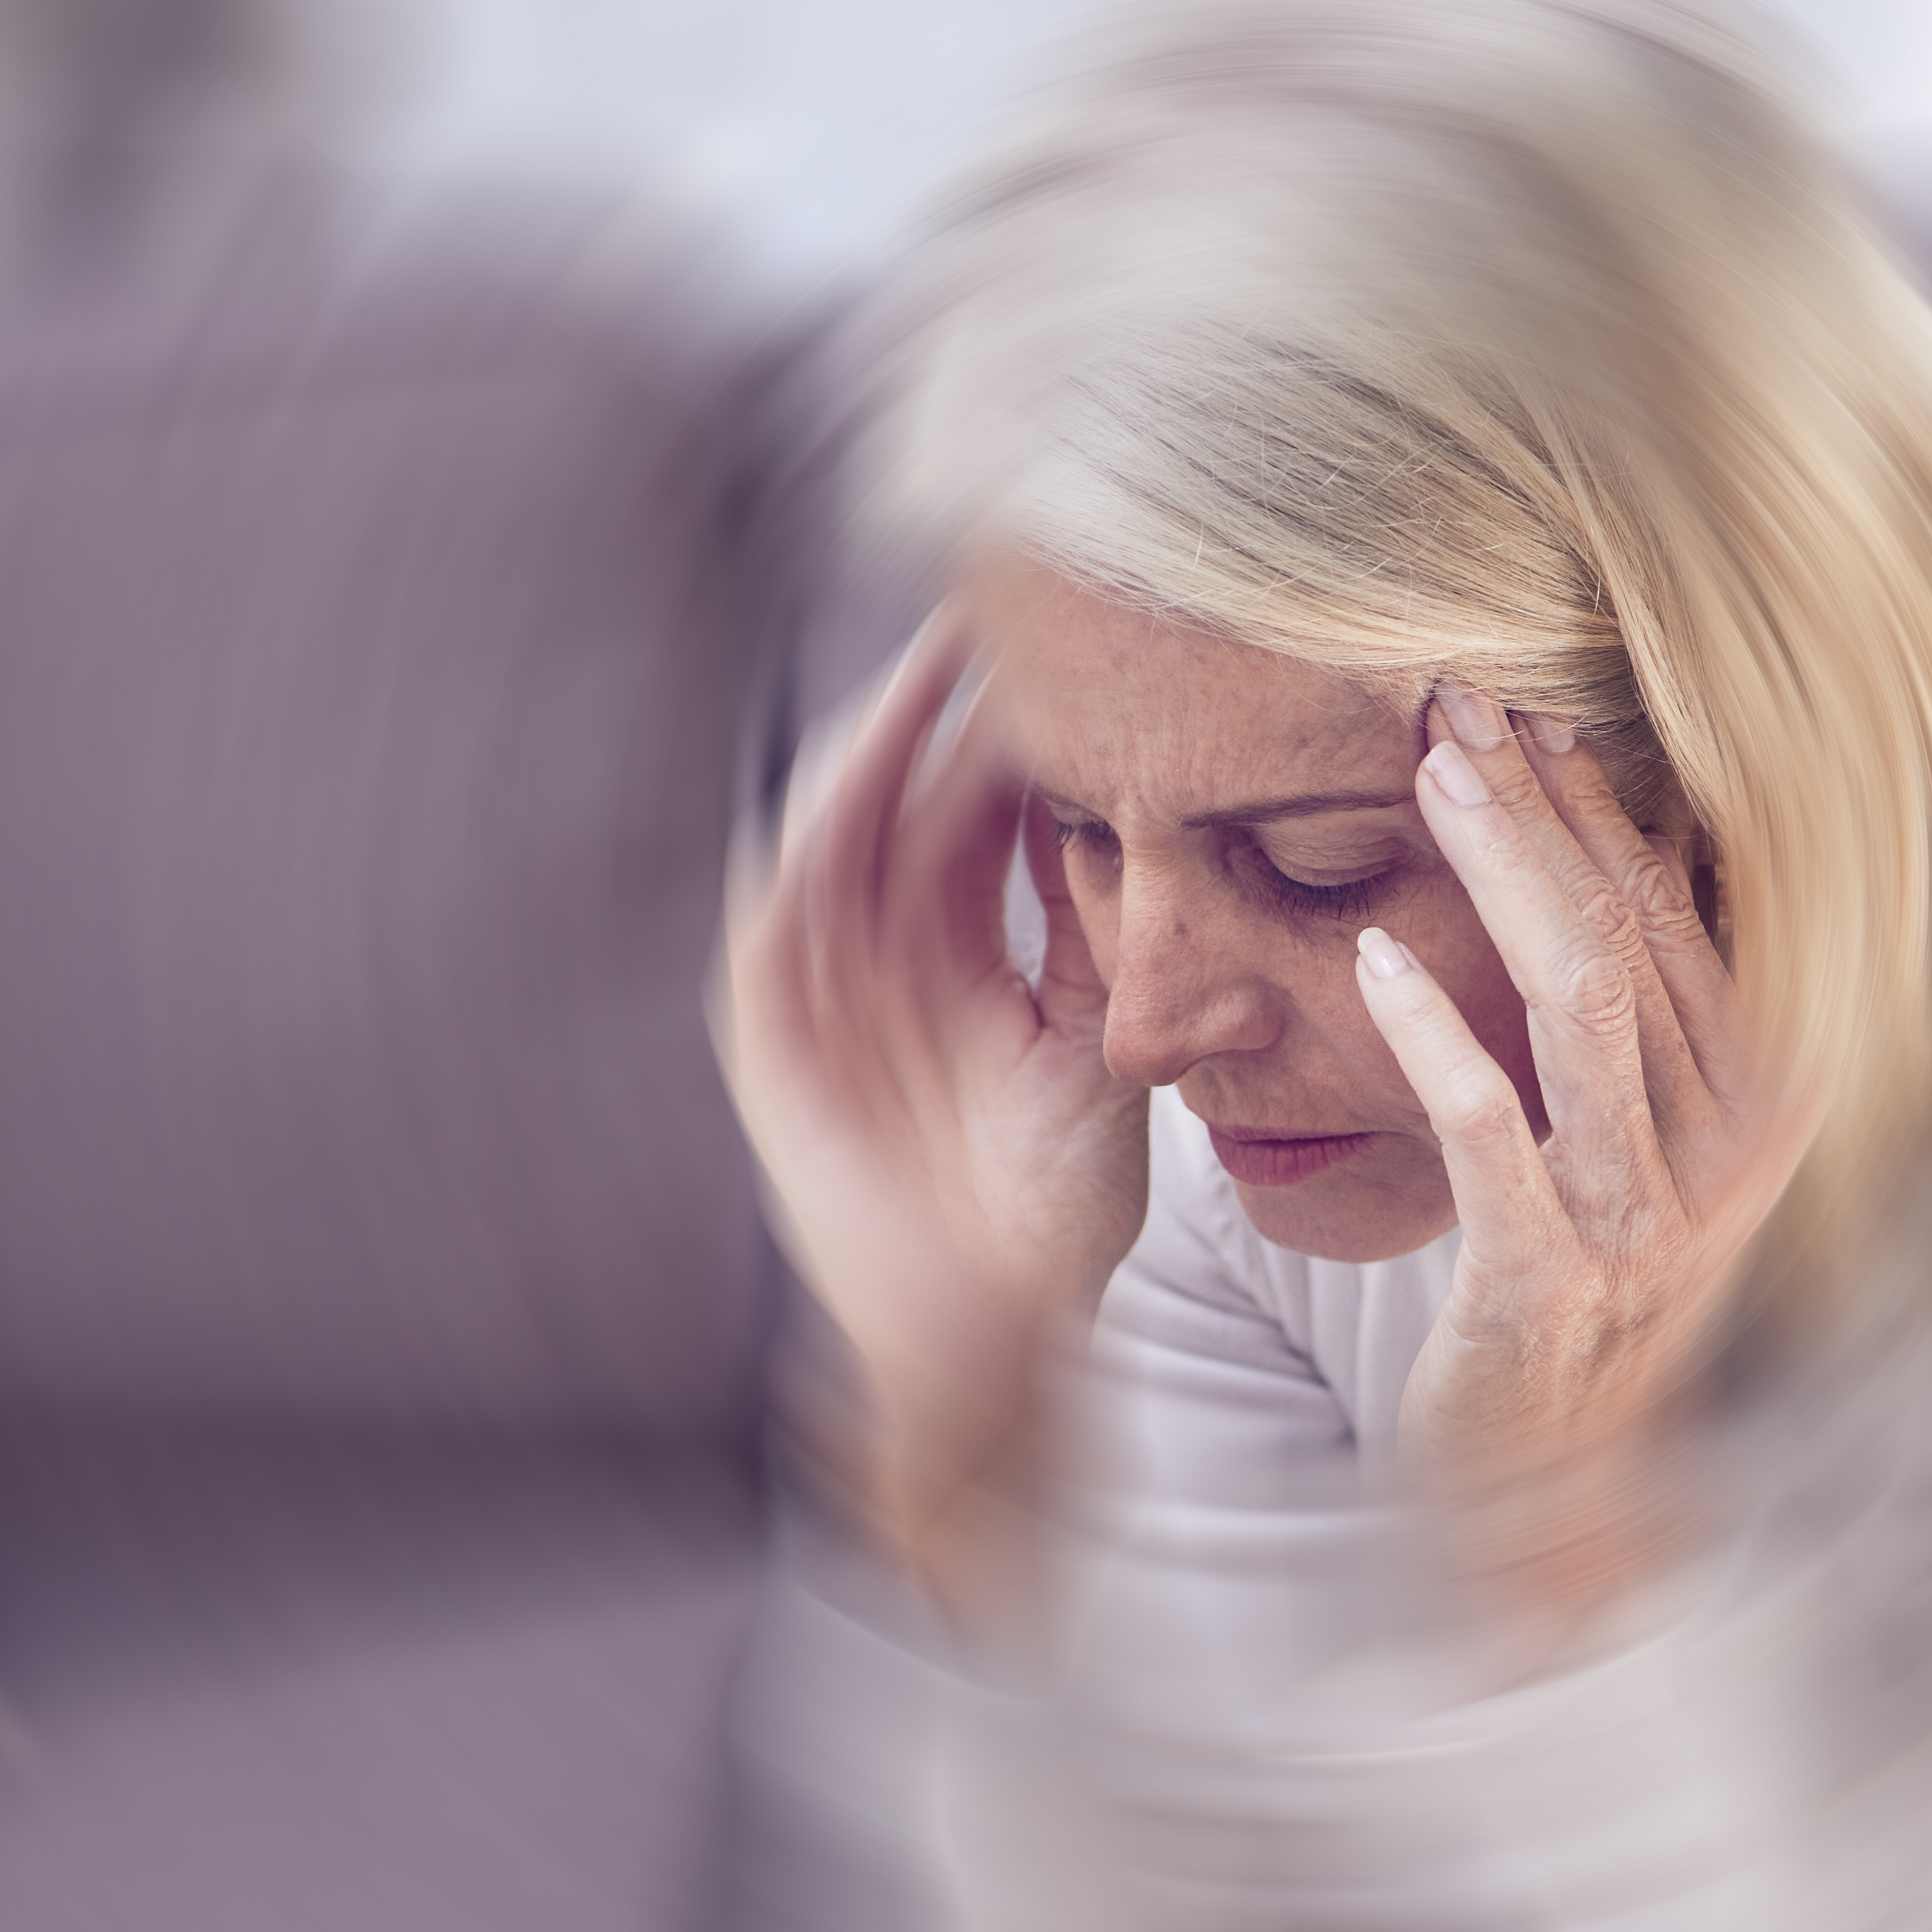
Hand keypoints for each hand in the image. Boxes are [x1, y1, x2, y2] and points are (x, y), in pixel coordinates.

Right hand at [716, 607, 1148, 1595]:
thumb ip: (1102, 934)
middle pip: (895, 783)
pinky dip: (817, 834)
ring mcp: (812, 987)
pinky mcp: (769, 1033)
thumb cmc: (1051, 1206)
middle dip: (938, 692)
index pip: (974, 798)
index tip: (1080, 630)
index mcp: (949, 945)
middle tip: (1004, 598)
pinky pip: (782, 905)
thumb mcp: (1099, 1041)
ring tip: (940, 659)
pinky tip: (867, 765)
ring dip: (878, 735)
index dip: (1014, 714)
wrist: (995, 1333)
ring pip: (832, 821)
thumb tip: (1162, 813)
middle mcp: (873, 950)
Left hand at [1354, 686, 1811, 1633]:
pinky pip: (1496, 1134)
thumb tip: (1607, 841)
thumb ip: (1638, 1014)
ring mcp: (1644, 1221)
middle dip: (1543, 806)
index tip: (1521, 708)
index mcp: (1763, 1103)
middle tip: (1452, 703)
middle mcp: (1727, 1153)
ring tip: (1426, 783)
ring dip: (1502, 875)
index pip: (1685, 914)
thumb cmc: (1579, 1283)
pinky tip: (1377, 962)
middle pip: (1634, 934)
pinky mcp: (1548, 1283)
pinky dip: (1437, 1038)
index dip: (1603, 804)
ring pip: (1582, 1003)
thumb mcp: (1634, 1140)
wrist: (1548, 1487)